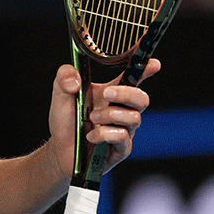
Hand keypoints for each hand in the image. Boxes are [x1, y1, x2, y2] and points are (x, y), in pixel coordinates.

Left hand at [49, 60, 155, 178]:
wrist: (59, 150)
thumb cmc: (65, 121)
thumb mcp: (60, 93)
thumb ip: (64, 77)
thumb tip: (75, 79)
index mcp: (111, 94)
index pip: (133, 78)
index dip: (145, 69)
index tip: (154, 63)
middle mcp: (121, 111)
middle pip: (142, 99)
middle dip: (127, 93)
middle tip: (106, 93)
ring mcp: (123, 130)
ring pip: (134, 118)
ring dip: (110, 115)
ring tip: (91, 118)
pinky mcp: (121, 149)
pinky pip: (123, 138)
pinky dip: (105, 134)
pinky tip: (91, 136)